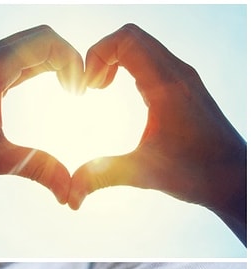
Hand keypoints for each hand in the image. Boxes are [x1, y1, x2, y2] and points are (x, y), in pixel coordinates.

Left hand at [0, 25, 83, 202]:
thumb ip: (38, 170)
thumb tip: (72, 195)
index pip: (47, 41)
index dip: (74, 61)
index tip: (82, 94)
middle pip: (39, 37)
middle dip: (67, 59)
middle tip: (80, 91)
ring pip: (25, 48)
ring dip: (51, 63)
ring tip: (69, 91)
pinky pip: (12, 61)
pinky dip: (34, 69)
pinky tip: (45, 91)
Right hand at [69, 24, 246, 243]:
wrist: (234, 177)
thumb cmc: (197, 173)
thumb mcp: (142, 173)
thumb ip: (101, 177)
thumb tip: (69, 197)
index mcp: (166, 85)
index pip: (126, 39)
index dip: (96, 54)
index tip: (87, 87)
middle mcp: (177, 73)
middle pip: (131, 36)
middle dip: (101, 55)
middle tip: (90, 87)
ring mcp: (183, 76)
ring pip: (142, 45)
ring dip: (115, 59)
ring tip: (99, 89)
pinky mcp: (185, 84)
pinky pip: (151, 57)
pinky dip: (128, 65)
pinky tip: (118, 93)